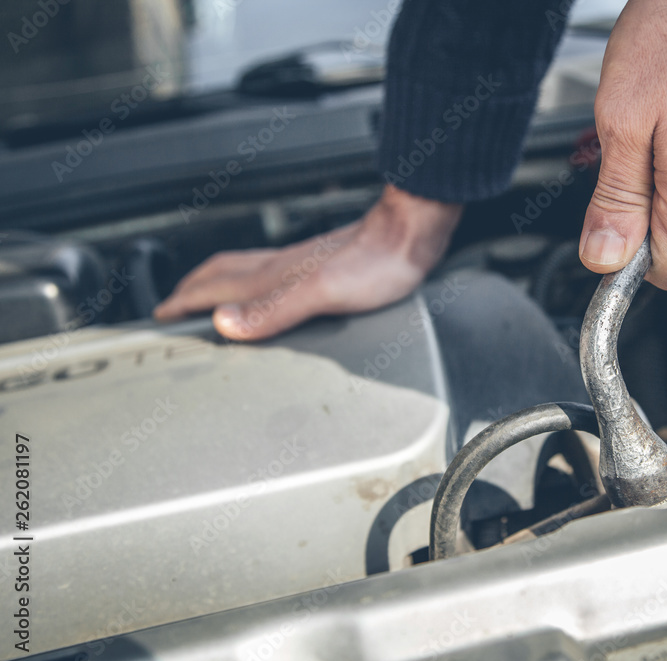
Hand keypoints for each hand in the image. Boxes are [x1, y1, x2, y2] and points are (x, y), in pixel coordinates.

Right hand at [153, 185, 461, 339]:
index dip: (184, 303)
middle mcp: (279, 267)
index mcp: (272, 276)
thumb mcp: (321, 294)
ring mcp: (299, 264)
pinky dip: (253, 284)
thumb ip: (272, 310)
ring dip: (218, 284)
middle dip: (192, 290)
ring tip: (208, 298)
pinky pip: (271, 274)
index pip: (212, 288)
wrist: (410, 234)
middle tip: (174, 306)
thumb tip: (224, 324)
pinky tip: (269, 291)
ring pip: (243, 271)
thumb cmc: (376, 263)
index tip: (161, 317)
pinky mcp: (321, 265)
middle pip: (221, 274)